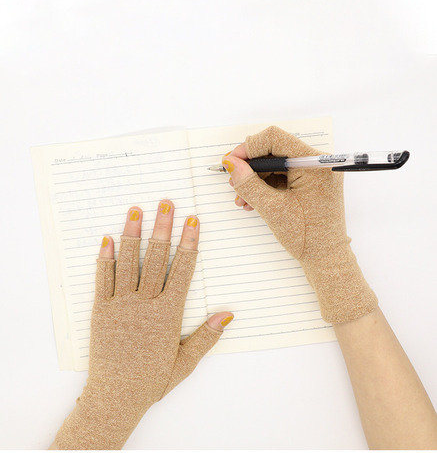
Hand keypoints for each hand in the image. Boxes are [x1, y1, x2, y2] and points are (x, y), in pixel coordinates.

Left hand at [53, 202, 232, 448]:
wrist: (115, 397)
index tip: (192, 222)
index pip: (183, 270)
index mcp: (168, 314)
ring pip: (129, 262)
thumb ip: (206, 336)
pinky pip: (103, 279)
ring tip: (137, 210)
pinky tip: (107, 239)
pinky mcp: (100, 310)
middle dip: (163, 228)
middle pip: (157, 258)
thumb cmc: (152, 380)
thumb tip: (228, 314)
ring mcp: (121, 304)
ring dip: (134, 234)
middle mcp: (145, 304)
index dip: (189, 243)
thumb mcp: (185, 362)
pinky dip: (105, 258)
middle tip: (166, 202)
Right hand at [222, 126, 376, 322]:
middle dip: (250, 168)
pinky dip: (265, 187)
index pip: (275, 139)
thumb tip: (230, 164)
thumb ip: (249, 184)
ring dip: (255, 180)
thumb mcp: (273, 210)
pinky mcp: (310, 184)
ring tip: (241, 199)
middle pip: (274, 151)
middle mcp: (317, 163)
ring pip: (276, 165)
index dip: (249, 148)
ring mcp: (314, 174)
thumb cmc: (308, 238)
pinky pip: (282, 177)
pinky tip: (252, 201)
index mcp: (315, 164)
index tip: (232, 162)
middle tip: (233, 182)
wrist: (326, 259)